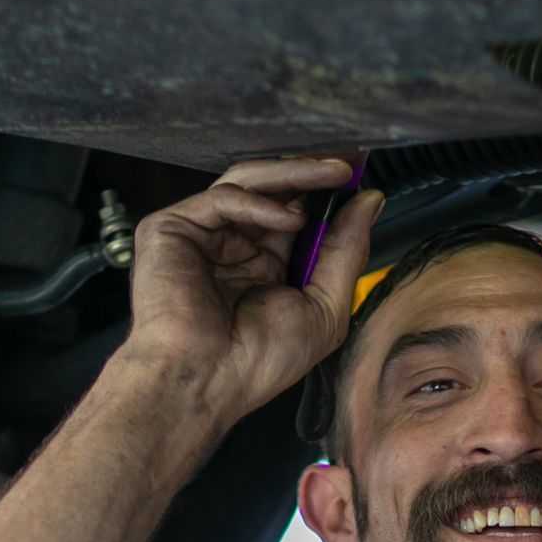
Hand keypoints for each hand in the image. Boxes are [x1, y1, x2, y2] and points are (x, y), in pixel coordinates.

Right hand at [121, 158, 382, 427]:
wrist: (206, 382)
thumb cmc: (257, 362)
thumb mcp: (325, 306)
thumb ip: (346, 252)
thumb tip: (369, 201)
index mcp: (263, 265)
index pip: (296, 212)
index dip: (327, 192)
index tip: (361, 174)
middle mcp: (232, 246)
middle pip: (273, 190)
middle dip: (314, 172)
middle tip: (350, 159)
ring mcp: (201, 235)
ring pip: (248, 182)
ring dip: (295, 174)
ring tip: (333, 174)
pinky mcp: (171, 228)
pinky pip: (221, 198)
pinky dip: (259, 201)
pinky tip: (290, 218)